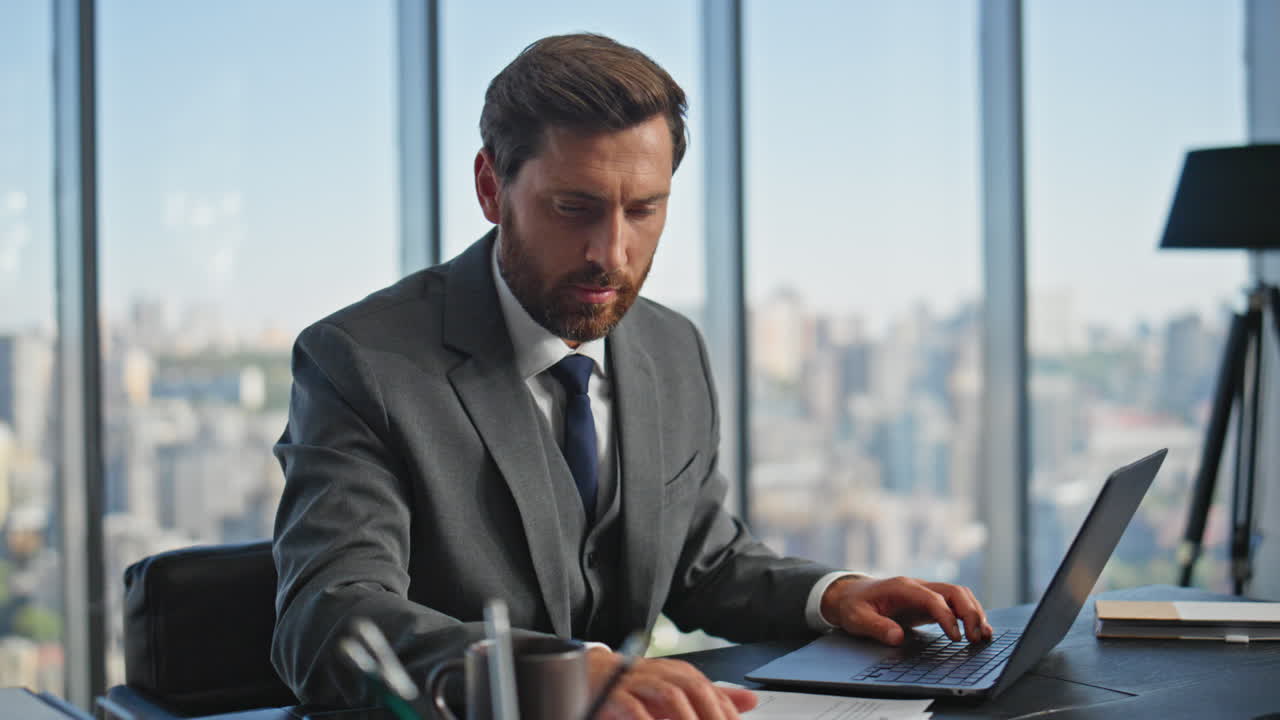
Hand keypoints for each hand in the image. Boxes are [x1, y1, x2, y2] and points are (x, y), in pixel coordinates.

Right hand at [585, 646, 757, 719]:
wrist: (591, 676)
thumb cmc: (638, 689)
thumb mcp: (678, 693)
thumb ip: (713, 699)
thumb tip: (751, 701)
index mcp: (679, 673)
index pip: (711, 691)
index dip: (725, 713)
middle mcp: (660, 672)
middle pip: (693, 688)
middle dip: (711, 715)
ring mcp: (637, 681)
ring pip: (669, 695)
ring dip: (686, 717)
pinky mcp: (614, 694)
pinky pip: (633, 707)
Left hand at [820, 575, 993, 645]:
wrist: (850, 594)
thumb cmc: (854, 606)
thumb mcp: (857, 618)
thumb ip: (876, 627)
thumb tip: (897, 637)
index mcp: (902, 588)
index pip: (933, 599)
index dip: (948, 617)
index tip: (956, 638)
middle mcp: (917, 586)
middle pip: (953, 591)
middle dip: (970, 613)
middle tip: (977, 638)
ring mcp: (925, 592)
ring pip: (959, 595)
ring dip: (974, 612)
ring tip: (984, 636)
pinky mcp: (928, 601)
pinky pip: (955, 603)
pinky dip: (969, 614)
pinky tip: (977, 630)